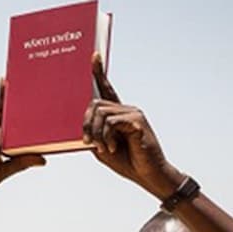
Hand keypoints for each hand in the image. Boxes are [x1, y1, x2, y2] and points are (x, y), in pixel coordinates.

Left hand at [82, 53, 182, 198]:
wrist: (148, 175)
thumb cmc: (127, 162)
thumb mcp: (102, 148)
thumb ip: (93, 134)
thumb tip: (84, 124)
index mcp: (117, 114)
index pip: (106, 89)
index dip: (99, 72)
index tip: (93, 56)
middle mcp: (126, 109)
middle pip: (95, 103)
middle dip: (86, 124)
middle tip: (88, 142)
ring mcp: (133, 113)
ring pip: (101, 112)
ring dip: (96, 133)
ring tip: (103, 149)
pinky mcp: (137, 120)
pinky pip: (110, 122)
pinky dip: (106, 137)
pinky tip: (112, 149)